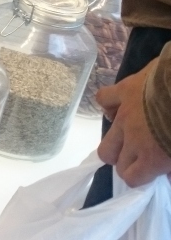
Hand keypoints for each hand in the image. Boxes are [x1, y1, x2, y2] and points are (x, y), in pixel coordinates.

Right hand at [97, 59, 170, 186]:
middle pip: (113, 159)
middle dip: (125, 162)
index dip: (138, 178)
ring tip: (131, 137)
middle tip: (141, 157)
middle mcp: (131, 139)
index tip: (150, 173)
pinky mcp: (123, 91)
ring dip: (116, 141)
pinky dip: (109, 106)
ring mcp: (124, 114)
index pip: (130, 177)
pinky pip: (104, 99)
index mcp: (151, 158)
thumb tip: (166, 176)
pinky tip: (119, 108)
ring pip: (106, 137)